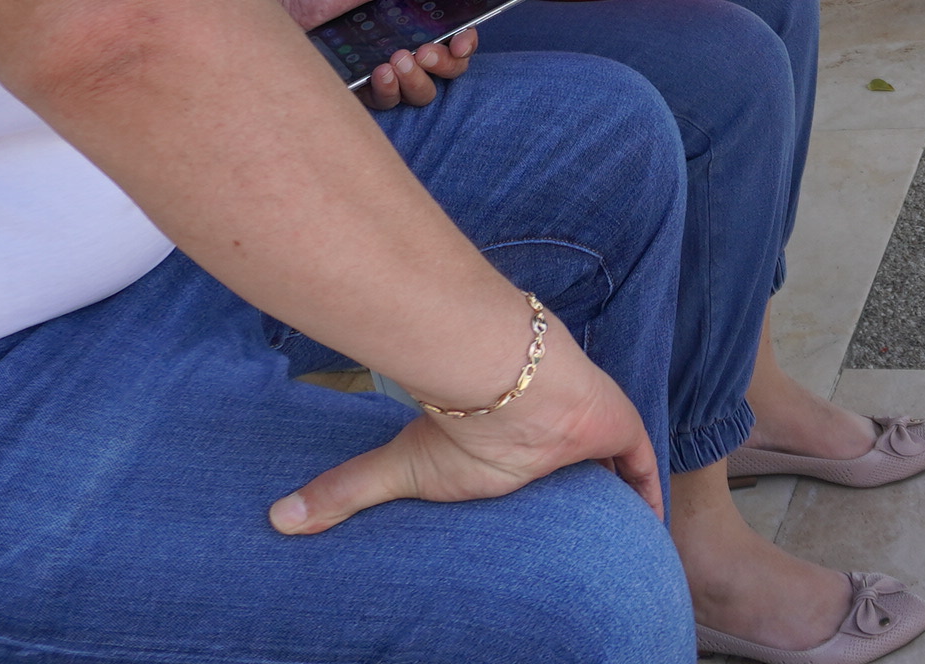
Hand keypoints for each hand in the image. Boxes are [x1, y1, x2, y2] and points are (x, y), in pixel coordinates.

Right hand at [269, 314, 663, 531]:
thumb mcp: (402, 467)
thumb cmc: (455, 422)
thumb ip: (345, 490)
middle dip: (579, 496)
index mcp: (510, 444)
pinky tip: (649, 526)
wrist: (498, 377)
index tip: (537, 529)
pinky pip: (639, 464)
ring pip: (606, 465)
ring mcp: (586, 428)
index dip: (535, 489)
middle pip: (570, 469)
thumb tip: (276, 519)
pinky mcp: (616, 426)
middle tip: (583, 546)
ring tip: (618, 542)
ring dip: (614, 495)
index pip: (528, 466)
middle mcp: (550, 435)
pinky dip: (645, 492)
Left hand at [360, 28, 475, 111]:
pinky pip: (389, 101)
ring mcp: (388, 66)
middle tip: (424, 52)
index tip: (459, 42)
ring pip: (422, 91)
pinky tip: (379, 73)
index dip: (466, 42)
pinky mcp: (365, 85)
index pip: (458, 35)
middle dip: (445, 64)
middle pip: (449, 68)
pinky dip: (389, 91)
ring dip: (417, 80)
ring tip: (397, 59)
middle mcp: (410, 43)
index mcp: (421, 14)